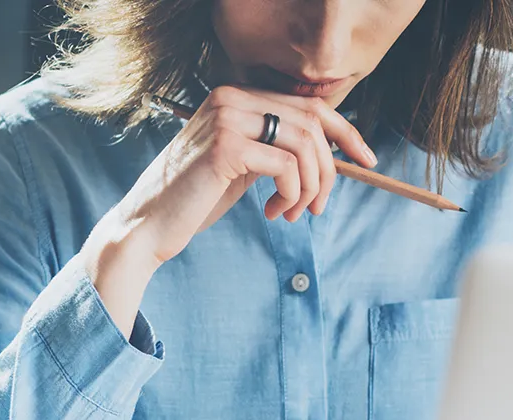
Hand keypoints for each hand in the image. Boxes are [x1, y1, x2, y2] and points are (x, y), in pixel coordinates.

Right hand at [84, 86, 377, 332]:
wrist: (146, 228)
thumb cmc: (192, 202)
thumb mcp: (240, 167)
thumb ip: (273, 150)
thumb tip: (326, 154)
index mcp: (234, 96)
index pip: (308, 104)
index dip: (345, 131)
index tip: (366, 159)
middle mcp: (230, 98)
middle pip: (312, 123)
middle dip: (329, 170)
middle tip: (319, 207)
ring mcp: (227, 119)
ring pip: (304, 146)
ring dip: (309, 188)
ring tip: (292, 214)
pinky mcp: (226, 148)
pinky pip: (286, 167)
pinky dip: (291, 195)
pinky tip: (273, 213)